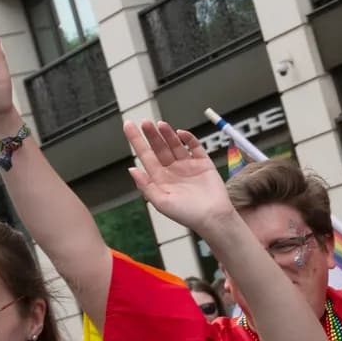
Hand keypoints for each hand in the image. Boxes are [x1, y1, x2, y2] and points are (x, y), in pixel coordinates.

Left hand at [125, 120, 236, 237]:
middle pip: (159, 148)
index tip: (129, 126)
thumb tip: (132, 169)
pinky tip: (181, 134)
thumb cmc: (187, 214)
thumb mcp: (161, 202)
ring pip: (175, 145)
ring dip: (167, 134)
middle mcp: (173, 170)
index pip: (145, 156)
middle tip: (145, 122)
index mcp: (160, 179)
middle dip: (152, 135)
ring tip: (161, 125)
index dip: (137, 141)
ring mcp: (188, 165)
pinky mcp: (203, 163)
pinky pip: (194, 147)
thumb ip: (145, 185)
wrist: (213, 218)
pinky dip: (188, 139)